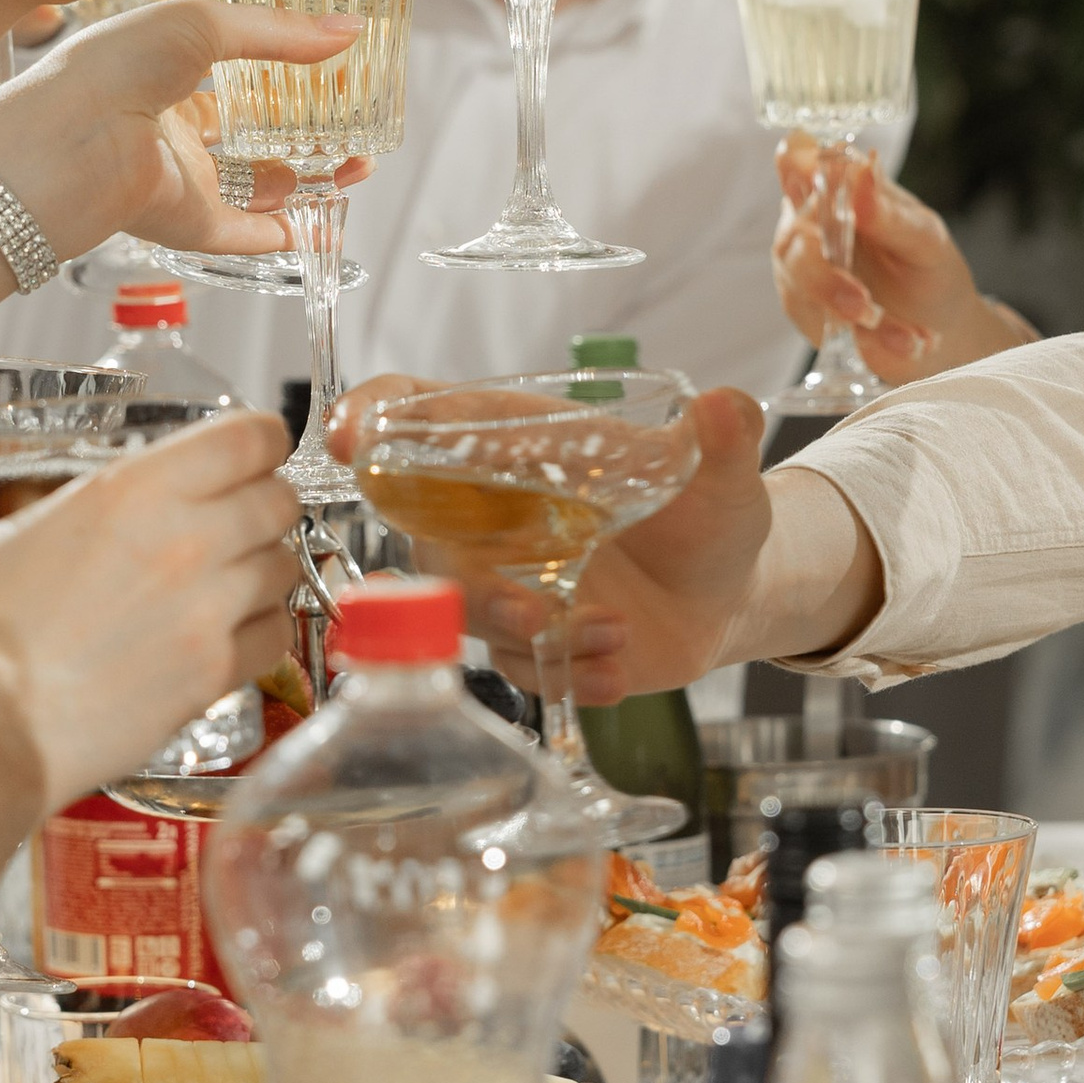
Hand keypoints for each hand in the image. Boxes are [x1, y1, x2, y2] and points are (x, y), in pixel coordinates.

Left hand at [0, 0, 367, 262]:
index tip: (326, 71)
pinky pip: (249, 235)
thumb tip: (346, 32)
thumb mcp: (200, 23)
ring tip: (358, 165)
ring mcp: (185, 183)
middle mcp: (175, 136)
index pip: (231, 84)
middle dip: (303, 134)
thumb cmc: (114, 66)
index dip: (278, 78)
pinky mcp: (192, 226)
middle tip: (353, 123)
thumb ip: (275, 31)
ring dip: (308, 181)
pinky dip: (290, 232)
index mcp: (166, 82)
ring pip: (258, 189)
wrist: (74, 138)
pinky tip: (327, 220)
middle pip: (251, 140)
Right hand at [0, 408, 298, 801]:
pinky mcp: (210, 679)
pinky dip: (262, 632)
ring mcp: (207, 615)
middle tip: (235, 514)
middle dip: (264, 500)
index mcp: (131, 491)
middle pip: (279, 501)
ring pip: (285, 569)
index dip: (258, 437)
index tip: (251, 447)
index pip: (248, 437)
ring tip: (230, 577)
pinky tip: (228, 636)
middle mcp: (186, 544)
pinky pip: (275, 640)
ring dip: (264, 566)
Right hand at [330, 378, 774, 700]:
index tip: (352, 436)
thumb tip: (728, 406)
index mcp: (519, 446)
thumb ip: (721, 439)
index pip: (420, 416)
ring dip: (525, 635)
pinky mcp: (532, 644)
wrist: (731, 590)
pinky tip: (617, 669)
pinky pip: (519, 669)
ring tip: (607, 634)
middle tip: (535, 611)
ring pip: (466, 616)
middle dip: (470, 585)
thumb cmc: (705, 511)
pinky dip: (568, 675)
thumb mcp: (721, 472)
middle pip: (430, 544)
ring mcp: (508, 583)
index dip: (373, 419)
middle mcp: (495, 515)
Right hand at [773, 139, 1033, 382]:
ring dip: (854, 319)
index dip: (797, 165)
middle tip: (864, 307)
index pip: (798, 159)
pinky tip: (908, 345)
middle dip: (826, 280)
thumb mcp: (925, 239)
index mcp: (836, 187)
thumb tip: (862, 171)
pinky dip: (870, 342)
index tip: (811, 179)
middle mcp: (808, 223)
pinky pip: (823, 327)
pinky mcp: (805, 311)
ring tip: (910, 339)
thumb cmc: (929, 267)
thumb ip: (890, 213)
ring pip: (802, 290)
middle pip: (792, 240)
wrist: (939, 324)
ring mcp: (800, 269)